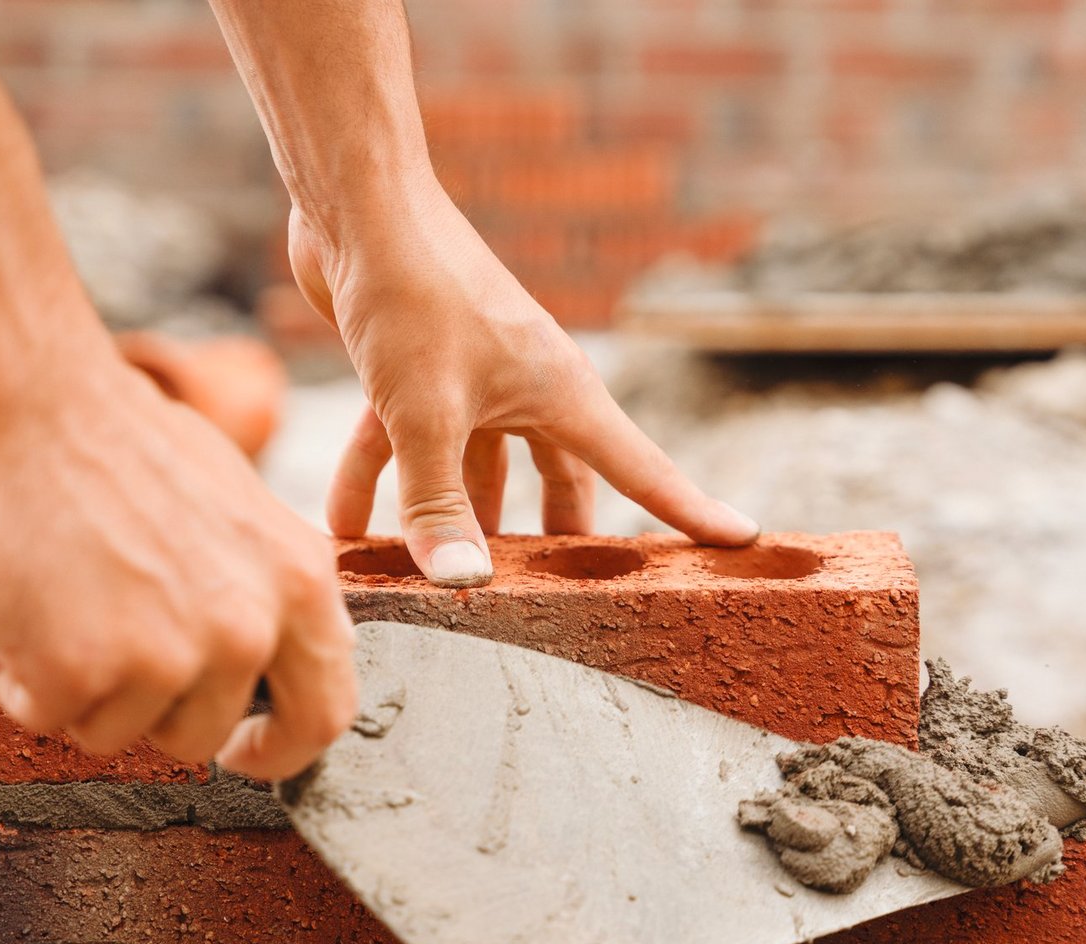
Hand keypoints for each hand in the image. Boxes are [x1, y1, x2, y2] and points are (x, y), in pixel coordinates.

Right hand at [0, 334, 355, 779]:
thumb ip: (263, 581)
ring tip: (53, 602)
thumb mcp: (236, 507)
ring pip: (118, 733)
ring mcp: (171, 654)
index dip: (283, 747)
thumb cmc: (114, 437)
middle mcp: (251, 624)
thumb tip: (273, 642)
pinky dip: (17, 678)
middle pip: (206, 738)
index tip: (242, 749)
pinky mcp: (85, 671)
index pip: (328, 709)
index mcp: (301, 579)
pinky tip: (9, 609)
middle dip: (153, 720)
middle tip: (112, 683)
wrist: (20, 394)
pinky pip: (46, 717)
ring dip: (79, 689)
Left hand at [289, 184, 759, 585]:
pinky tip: (343, 527)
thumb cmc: (411, 295)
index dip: (690, 511)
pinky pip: (407, 441)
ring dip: (446, 518)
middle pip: (558, 480)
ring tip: (427, 582)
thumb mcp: (422, 414)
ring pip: (474, 468)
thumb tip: (464, 584)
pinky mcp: (420, 371)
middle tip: (551, 597)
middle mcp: (530, 388)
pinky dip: (378, 478)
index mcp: (562, 394)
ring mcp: (476, 379)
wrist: (357, 203)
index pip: (643, 469)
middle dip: (548, 539)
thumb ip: (438, 503)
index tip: (742, 542)